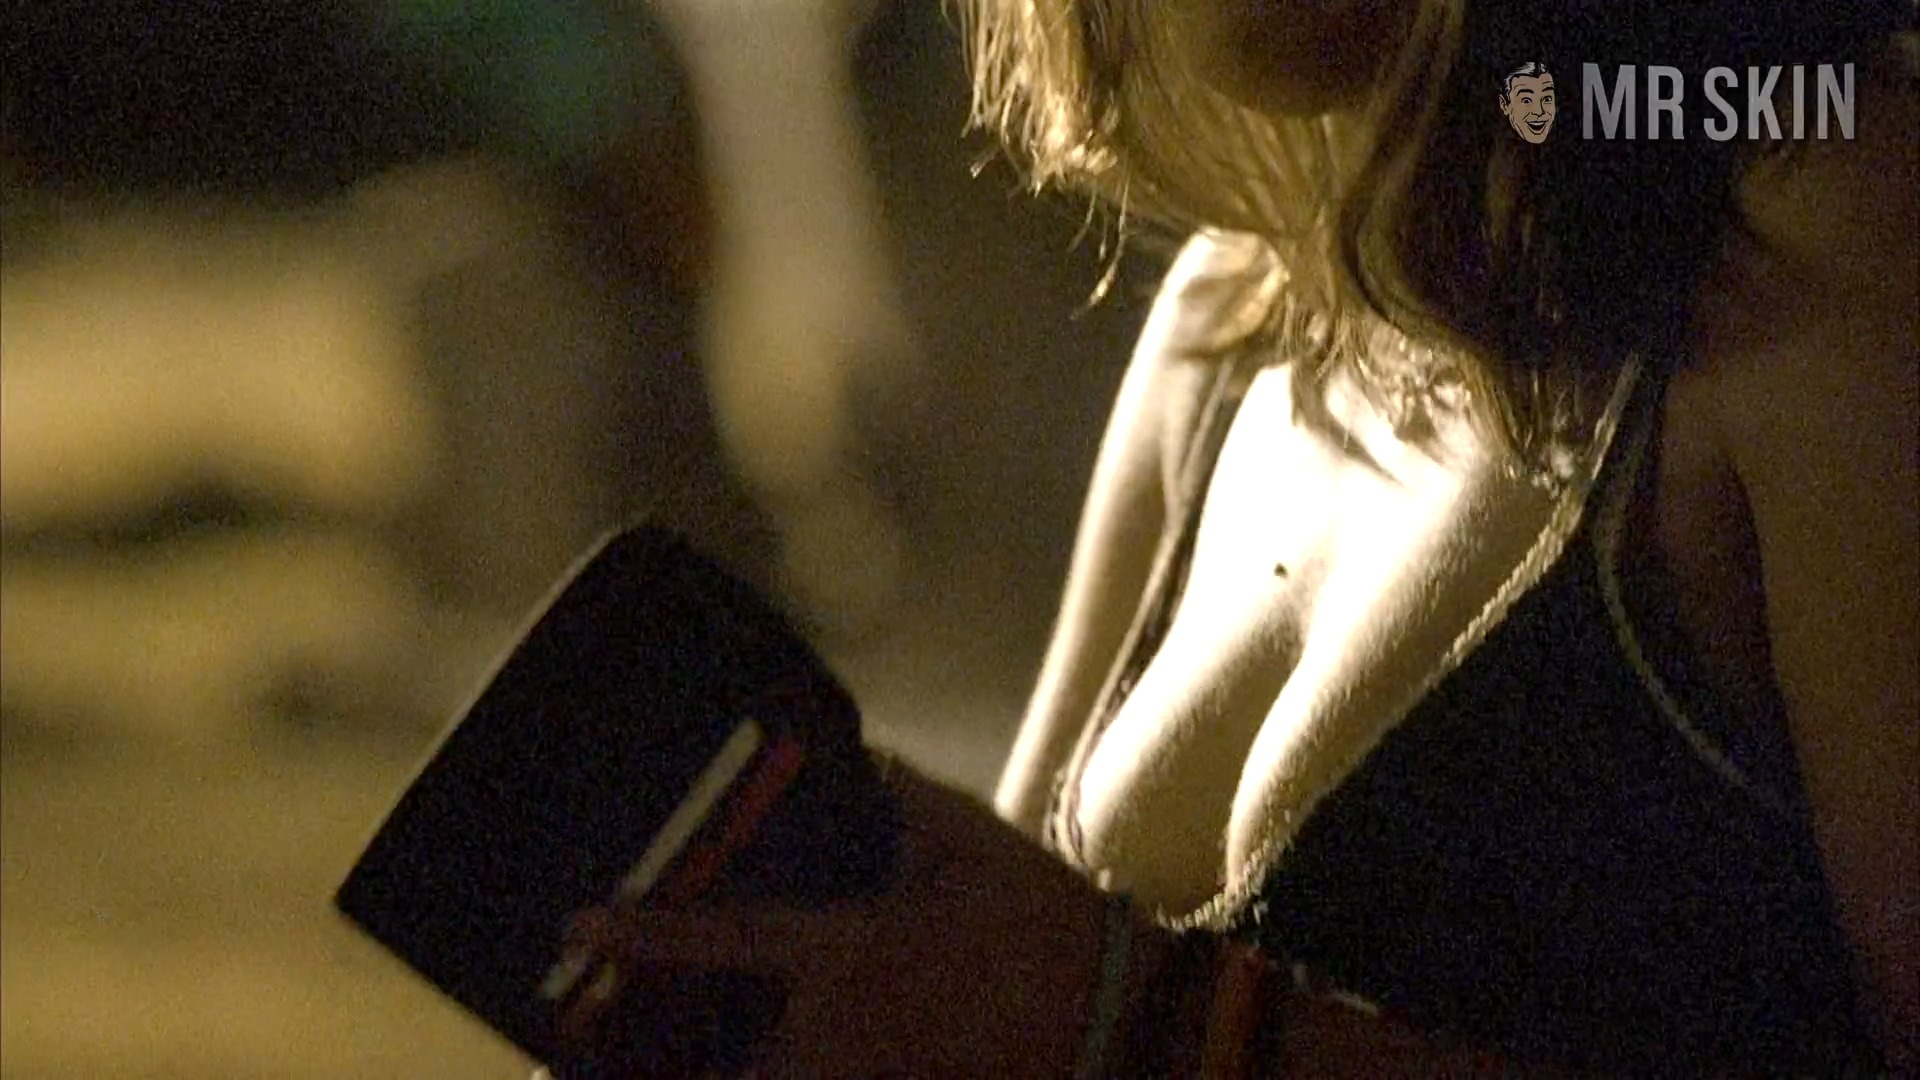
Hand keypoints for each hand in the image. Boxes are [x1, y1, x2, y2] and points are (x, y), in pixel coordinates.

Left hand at [556, 760, 1109, 1076]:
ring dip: (709, 1073)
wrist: (1111, 1017)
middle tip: (575, 1054)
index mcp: (849, 952)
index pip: (725, 940)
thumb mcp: (966, 837)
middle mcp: (837, 1032)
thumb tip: (854, 758)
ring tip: (639, 1060)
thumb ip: (898, 795)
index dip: (644, 933)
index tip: (576, 925)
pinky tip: (747, 1050)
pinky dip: (769, 1070)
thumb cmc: (1035, 922)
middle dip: (647, 1069)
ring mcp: (863, 1077)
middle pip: (718, 1072)